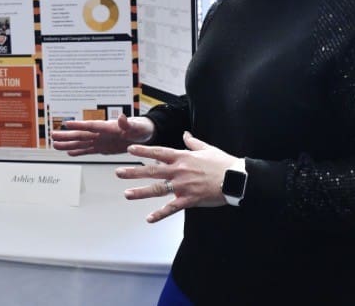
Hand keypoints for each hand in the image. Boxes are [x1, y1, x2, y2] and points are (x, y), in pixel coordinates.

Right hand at [51, 114, 154, 155]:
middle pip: (81, 134)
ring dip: (68, 144)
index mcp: (108, 127)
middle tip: (53, 135)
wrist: (144, 134)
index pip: (91, 126)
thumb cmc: (141, 128)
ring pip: (81, 143)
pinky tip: (68, 152)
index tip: (66, 124)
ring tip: (55, 145)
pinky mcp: (103, 148)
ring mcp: (100, 141)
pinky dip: (78, 152)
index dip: (79, 125)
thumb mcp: (137, 126)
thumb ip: (127, 123)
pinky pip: (88, 150)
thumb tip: (122, 117)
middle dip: (67, 135)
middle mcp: (101, 133)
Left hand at [115, 131, 237, 222]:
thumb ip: (193, 142)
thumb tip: (185, 134)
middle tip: (118, 173)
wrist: (236, 178)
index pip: (158, 152)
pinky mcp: (189, 200)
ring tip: (127, 194)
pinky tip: (149, 219)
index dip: (143, 150)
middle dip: (134, 171)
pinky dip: (160, 214)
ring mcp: (183, 186)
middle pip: (152, 171)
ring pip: (158, 189)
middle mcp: (179, 171)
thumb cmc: (222, 162)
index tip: (129, 149)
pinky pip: (171, 208)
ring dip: (141, 192)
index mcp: (182, 157)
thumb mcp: (207, 148)